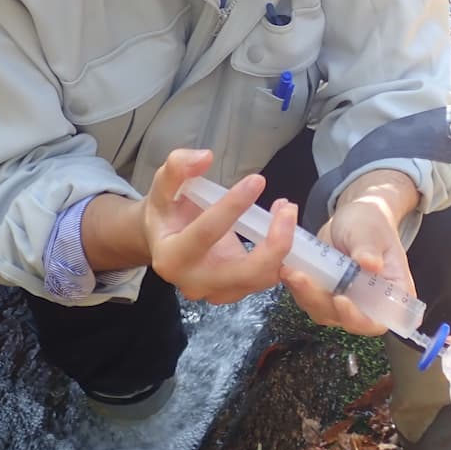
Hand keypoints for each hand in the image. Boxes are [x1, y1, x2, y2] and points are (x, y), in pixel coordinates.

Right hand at [140, 148, 296, 303]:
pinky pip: (265, 278)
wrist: (163, 241)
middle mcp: (194, 282)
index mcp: (171, 256)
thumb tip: (205, 157)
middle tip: (287, 207)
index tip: (257, 180)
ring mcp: (216, 292)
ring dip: (282, 246)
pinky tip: (281, 225)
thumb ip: (178, 167)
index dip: (234, 206)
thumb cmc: (166, 210)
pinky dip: (280, 254)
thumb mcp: (163, 185)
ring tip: (285, 210)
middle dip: (274, 243)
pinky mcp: (235, 291)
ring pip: (261, 279)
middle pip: (245, 272)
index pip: (208, 233)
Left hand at [280, 169, 417, 335]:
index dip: (358, 318)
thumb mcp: (371, 231)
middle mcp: (367, 303)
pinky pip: (308, 297)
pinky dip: (296, 285)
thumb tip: (370, 264)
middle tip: (301, 277)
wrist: (353, 216)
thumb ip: (370, 248)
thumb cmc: (371, 222)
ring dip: (304, 293)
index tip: (340, 299)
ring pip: (321, 309)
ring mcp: (344, 300)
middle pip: (344, 318)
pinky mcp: (324, 293)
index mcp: (391, 293)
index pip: (377, 321)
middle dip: (320, 300)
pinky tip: (288, 267)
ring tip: (290, 270)